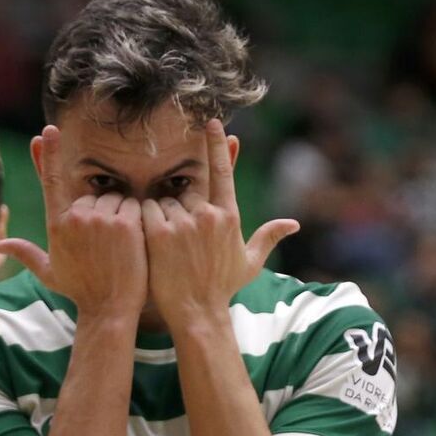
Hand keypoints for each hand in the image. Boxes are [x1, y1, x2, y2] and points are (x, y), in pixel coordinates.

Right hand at [0, 125, 147, 317]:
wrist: (109, 308)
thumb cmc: (80, 290)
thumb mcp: (49, 272)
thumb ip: (26, 253)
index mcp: (56, 224)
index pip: (51, 180)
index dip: (49, 154)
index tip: (46, 131)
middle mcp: (74, 217)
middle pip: (95, 195)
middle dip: (103, 211)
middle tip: (106, 244)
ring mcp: (99, 219)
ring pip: (116, 199)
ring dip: (121, 215)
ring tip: (120, 246)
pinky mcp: (124, 222)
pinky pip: (134, 205)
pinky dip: (138, 218)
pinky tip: (135, 241)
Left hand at [141, 119, 297, 324]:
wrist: (197, 312)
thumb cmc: (221, 288)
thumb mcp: (249, 262)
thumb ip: (267, 237)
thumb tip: (293, 224)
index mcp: (229, 216)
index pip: (223, 171)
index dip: (217, 146)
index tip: (211, 123)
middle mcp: (209, 214)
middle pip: (182, 191)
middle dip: (174, 207)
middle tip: (174, 238)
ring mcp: (185, 222)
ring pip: (161, 201)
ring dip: (157, 216)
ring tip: (162, 245)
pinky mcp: (161, 232)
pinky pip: (144, 211)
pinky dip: (141, 220)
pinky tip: (145, 239)